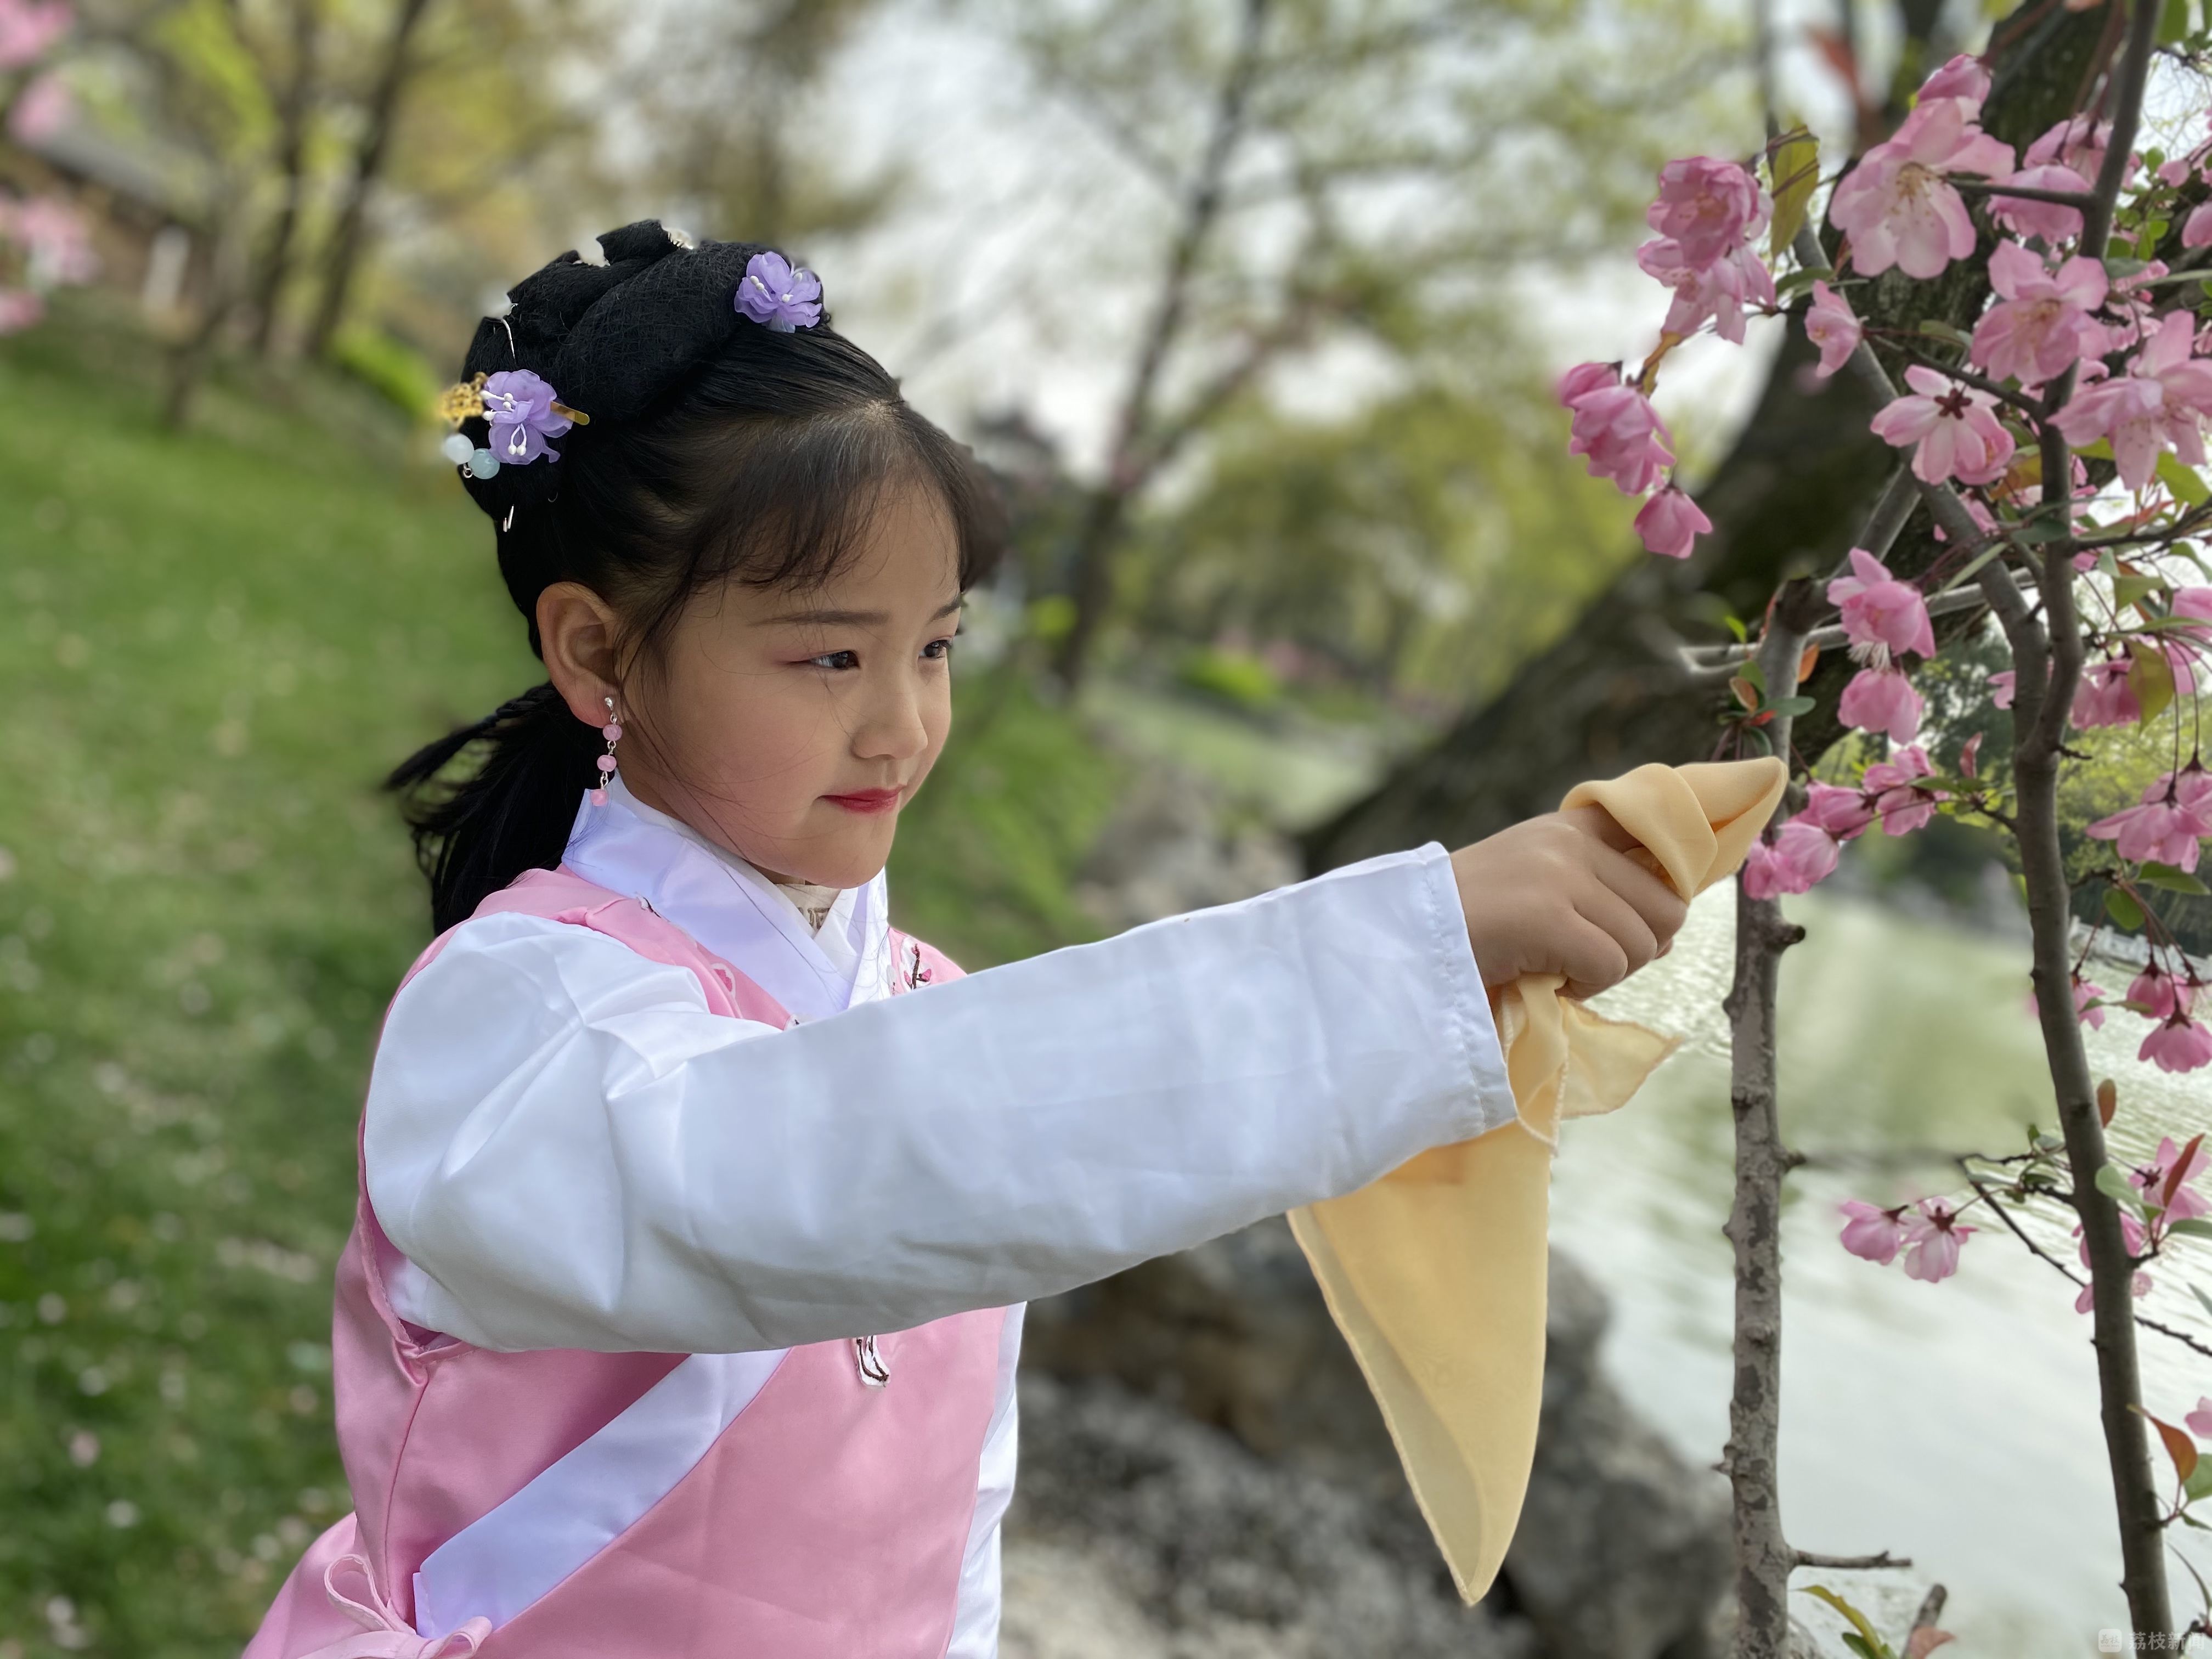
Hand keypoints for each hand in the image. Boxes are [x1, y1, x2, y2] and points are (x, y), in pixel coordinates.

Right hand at [1449, 806, 1688, 998]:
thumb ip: (1595, 885)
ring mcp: (1560, 875)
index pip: (1657, 832)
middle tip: (1588, 958)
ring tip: (1559, 967)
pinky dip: (1585, 987)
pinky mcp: (1546, 916)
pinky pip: (1609, 965)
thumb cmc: (1469, 921)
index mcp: (1569, 826)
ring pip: (1642, 942)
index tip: (1651, 912)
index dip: (1672, 878)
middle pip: (1667, 906)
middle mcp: (1570, 841)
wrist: (1406, 937)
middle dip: (1638, 945)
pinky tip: (1548, 980)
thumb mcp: (1535, 880)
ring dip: (1608, 972)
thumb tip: (1672, 929)